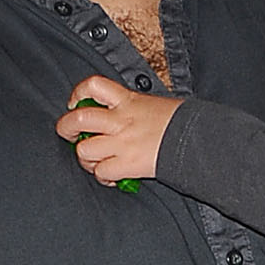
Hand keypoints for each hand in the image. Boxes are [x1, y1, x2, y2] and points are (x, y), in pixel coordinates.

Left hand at [57, 74, 179, 186]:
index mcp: (128, 100)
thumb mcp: (156, 104)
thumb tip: (124, 113)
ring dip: (85, 158)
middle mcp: (120, 120)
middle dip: (66, 128)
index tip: (75, 103)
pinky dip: (103, 177)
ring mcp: (122, 144)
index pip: (93, 86)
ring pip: (84, 150)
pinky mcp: (128, 165)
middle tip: (69, 135)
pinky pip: (102, 172)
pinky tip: (111, 178)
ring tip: (93, 162)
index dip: (77, 94)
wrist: (199, 141)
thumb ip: (135, 108)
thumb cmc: (183, 122)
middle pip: (78, 120)